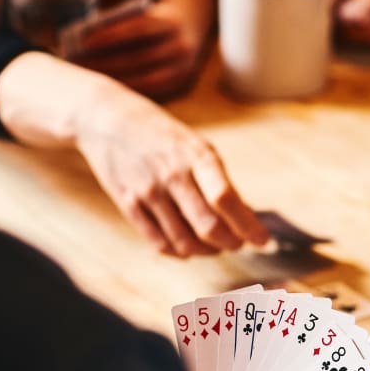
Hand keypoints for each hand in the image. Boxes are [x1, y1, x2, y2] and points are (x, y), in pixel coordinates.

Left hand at [73, 0, 212, 98]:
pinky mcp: (180, 84)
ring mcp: (183, 68)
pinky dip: (128, 89)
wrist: (190, 28)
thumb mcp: (144, 14)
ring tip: (88, 78)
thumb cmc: (154, 19)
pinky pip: (151, 91)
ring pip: (145, 79)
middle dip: (106, 62)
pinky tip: (107, 87)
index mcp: (172, 22)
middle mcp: (181, 46)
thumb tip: (88, 44)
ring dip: (114, 80)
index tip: (84, 42)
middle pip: (140, 58)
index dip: (112, 36)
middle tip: (78, 65)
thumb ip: (123, 25)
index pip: (140, 28)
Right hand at [73, 81, 269, 256]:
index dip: (247, 225)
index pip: (226, 199)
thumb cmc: (164, 137)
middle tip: (238, 244)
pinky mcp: (128, 204)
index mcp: (197, 157)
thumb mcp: (197, 147)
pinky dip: (179, 252)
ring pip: (184, 242)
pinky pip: (159, 243)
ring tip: (215, 246)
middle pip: (208, 226)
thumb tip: (245, 218)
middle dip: (230, 243)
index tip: (263, 240)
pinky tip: (189, 247)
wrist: (106, 118)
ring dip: (206, 251)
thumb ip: (218, 181)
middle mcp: (173, 175)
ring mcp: (148, 191)